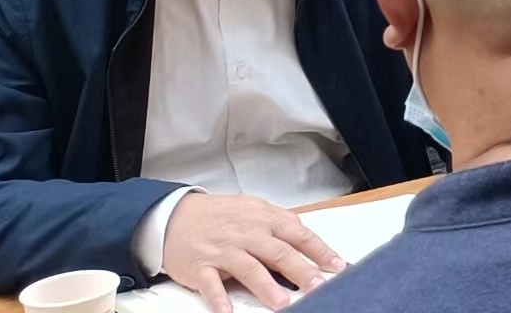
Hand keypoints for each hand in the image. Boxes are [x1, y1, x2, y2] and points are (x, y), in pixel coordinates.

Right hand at [161, 192, 344, 311]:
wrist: (174, 215)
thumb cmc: (218, 215)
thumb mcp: (253, 209)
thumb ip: (279, 222)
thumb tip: (306, 235)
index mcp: (263, 219)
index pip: (298, 234)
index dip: (319, 250)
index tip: (336, 265)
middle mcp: (246, 234)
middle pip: (279, 252)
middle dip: (302, 270)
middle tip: (319, 286)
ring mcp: (223, 251)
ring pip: (249, 268)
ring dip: (267, 287)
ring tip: (283, 302)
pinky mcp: (200, 266)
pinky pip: (211, 285)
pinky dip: (219, 299)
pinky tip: (228, 312)